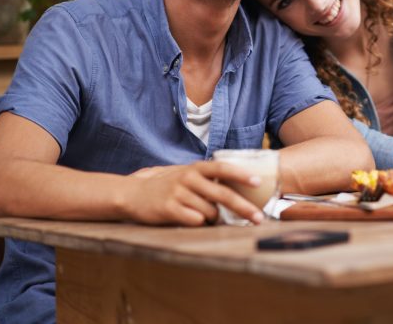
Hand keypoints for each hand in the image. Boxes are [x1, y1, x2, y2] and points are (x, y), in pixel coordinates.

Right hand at [124, 161, 263, 225]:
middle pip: (223, 194)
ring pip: (210, 212)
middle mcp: (189, 178)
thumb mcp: (187, 175)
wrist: (133, 193)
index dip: (241, 174)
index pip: (223, 168)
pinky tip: (191, 219)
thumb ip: (208, 178)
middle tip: (258, 218)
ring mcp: (179, 193)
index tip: (258, 182)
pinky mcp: (169, 209)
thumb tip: (239, 187)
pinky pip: (195, 221)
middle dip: (243, 207)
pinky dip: (199, 223)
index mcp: (195, 168)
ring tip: (203, 216)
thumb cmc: (167, 185)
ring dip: (213, 219)